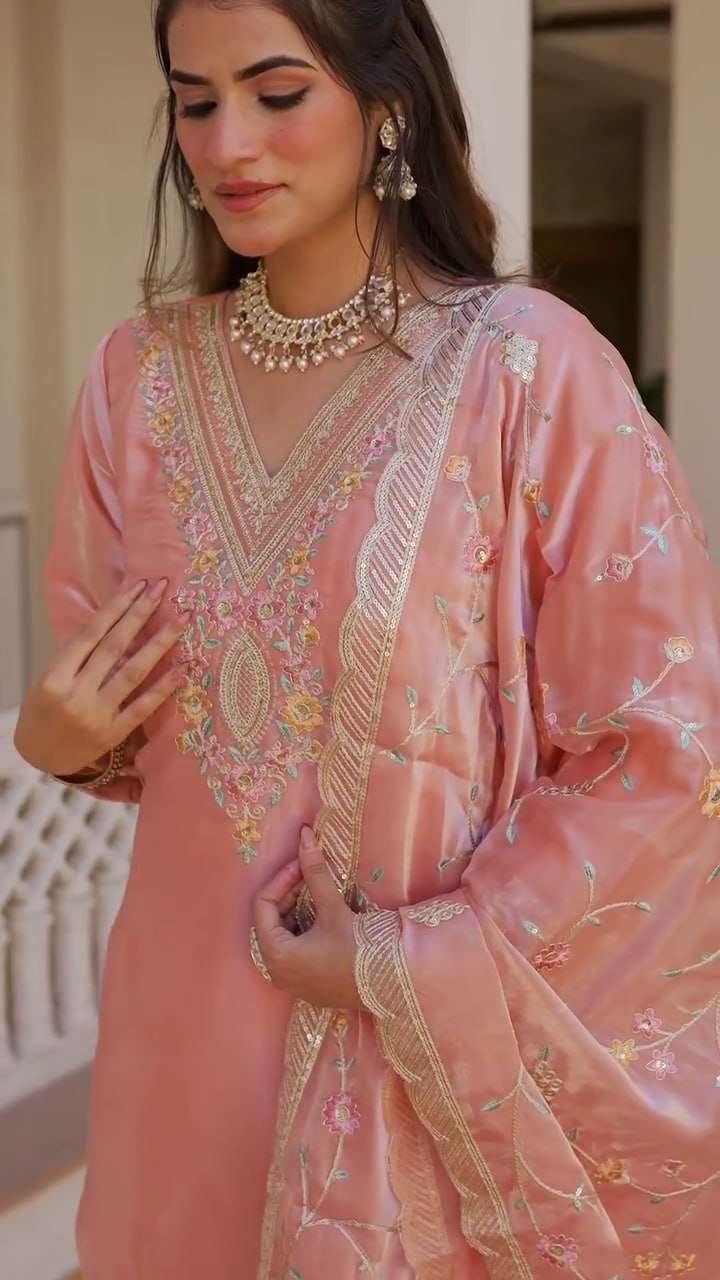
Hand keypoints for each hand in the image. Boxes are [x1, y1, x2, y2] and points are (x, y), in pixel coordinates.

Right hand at [14, 578, 189, 777]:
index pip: (91, 633)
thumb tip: (116, 623)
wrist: (39, 758)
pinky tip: (183, 668)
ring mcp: (97, 715)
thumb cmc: (45, 712)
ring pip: (133, 672)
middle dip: (140, 614)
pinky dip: (163, 687)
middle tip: (162, 589)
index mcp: (56, 676)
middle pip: (114, 646)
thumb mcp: (48, 680)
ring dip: (160, 643)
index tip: (138, 585)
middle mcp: (76, 693)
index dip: (116, 607)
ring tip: (182, 620)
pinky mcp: (113, 734)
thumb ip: (77, 658)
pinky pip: (142, 707)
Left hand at [253, 828, 361, 1009]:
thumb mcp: (333, 908)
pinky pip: (293, 952)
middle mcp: (277, 972)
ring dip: (294, 912)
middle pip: (269, 921)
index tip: (301, 864)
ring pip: (281, 936)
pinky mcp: (307, 986)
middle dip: (287, 894)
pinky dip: (301, 931)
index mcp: (276, 954)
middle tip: (307, 875)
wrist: (390, 983)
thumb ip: (315, 872)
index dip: (281, 880)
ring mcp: (292, 982)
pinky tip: (319, 918)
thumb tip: (304, 836)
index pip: (262, 906)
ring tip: (313, 893)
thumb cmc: (357, 948)